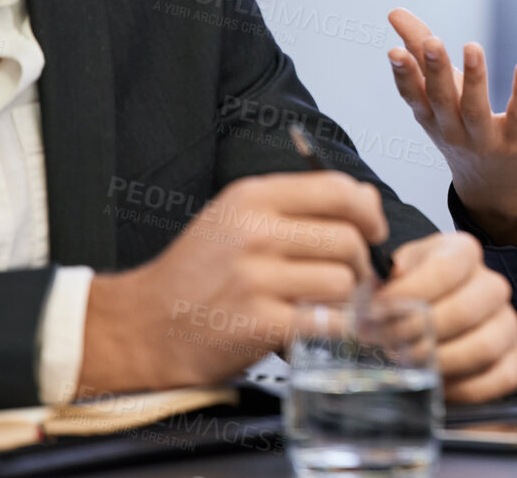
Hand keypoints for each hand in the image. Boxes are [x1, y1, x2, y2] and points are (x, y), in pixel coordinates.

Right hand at [81, 172, 387, 392]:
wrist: (143, 327)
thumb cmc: (199, 274)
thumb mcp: (236, 218)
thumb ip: (297, 206)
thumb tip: (367, 202)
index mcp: (252, 198)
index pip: (338, 190)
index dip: (368, 212)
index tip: (373, 231)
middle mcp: (253, 232)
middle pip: (348, 239)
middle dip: (360, 262)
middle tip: (349, 278)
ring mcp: (254, 279)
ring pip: (343, 280)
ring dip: (346, 298)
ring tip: (326, 302)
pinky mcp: (257, 323)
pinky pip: (326, 320)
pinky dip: (335, 327)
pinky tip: (321, 326)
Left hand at [379, 232, 516, 401]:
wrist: (435, 315)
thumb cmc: (413, 292)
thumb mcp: (396, 273)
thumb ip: (387, 276)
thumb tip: (383, 286)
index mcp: (463, 253)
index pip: (445, 269)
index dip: (409, 292)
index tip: (378, 310)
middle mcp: (492, 285)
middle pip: (465, 310)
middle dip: (418, 332)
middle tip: (388, 341)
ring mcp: (507, 322)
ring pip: (485, 346)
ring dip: (440, 361)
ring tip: (410, 362)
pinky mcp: (512, 358)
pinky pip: (499, 378)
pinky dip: (465, 388)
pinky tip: (438, 383)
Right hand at [388, 8, 516, 244]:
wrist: (495, 187)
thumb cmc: (461, 126)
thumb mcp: (438, 93)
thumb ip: (419, 50)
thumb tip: (394, 11)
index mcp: (431, 116)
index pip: (414, 95)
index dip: (404, 76)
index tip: (394, 52)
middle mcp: (452, 130)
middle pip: (441, 99)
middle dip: (435, 71)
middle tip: (433, 42)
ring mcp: (484, 139)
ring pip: (475, 109)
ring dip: (474, 78)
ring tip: (472, 47)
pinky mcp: (516, 142)